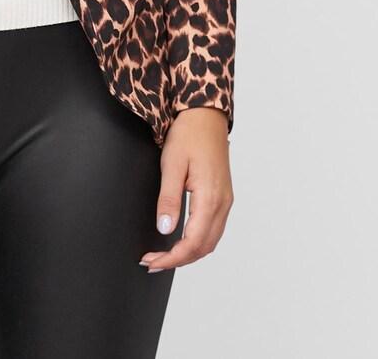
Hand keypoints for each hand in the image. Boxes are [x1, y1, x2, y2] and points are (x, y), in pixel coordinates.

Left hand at [139, 107, 233, 272]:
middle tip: (152, 262)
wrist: (206, 115)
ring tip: (163, 255)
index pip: (193, 242)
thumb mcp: (172, 164)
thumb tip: (165, 229)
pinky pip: (213, 229)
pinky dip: (197, 242)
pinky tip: (181, 240)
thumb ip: (168, 199)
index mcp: (210, 197)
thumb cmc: (189, 134)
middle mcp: (222, 203)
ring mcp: (225, 201)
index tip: (152, 261)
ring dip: (188, 253)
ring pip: (210, 241)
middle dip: (177, 260)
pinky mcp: (223, 197)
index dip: (172, 258)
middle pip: (203, 247)